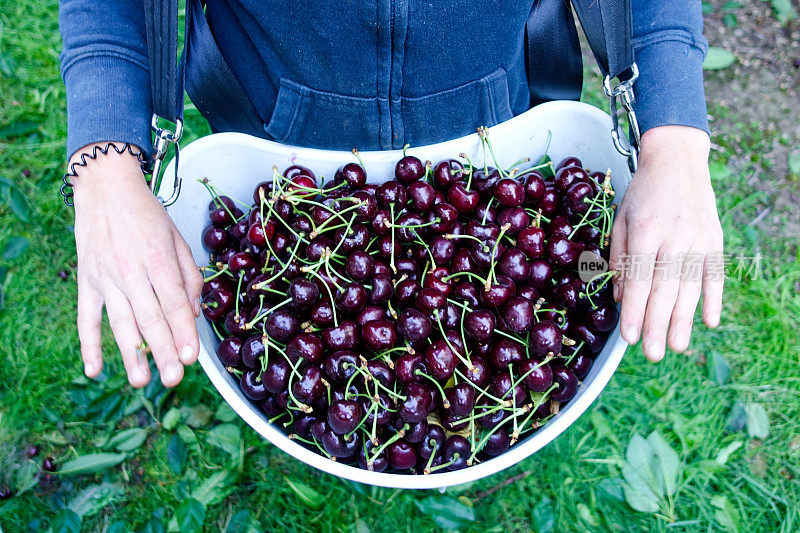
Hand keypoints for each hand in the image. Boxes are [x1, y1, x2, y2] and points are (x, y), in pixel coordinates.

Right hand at [71, 143, 203, 386]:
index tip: (192, 356)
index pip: (173, 302)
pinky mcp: (87, 281)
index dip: (183, 331)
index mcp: (157, 259)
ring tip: (141, 381)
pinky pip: (86, 317)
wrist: (105, 188)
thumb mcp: (177, 238)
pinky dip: (89, 344)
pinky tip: (94, 369)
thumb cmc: (147, 214)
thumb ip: (189, 275)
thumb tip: (194, 311)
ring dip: (131, 354)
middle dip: (163, 351)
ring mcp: (106, 278)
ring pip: (120, 323)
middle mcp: (130, 271)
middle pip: (149, 317)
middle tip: (174, 379)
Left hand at [609, 126, 723, 361]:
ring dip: (683, 319)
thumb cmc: (643, 194)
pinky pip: (715, 274)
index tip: (628, 337)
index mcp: (646, 231)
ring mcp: (698, 239)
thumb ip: (619, 257)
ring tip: (676, 347)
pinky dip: (714, 298)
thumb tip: (620, 296)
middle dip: (656, 324)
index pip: (639, 279)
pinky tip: (709, 322)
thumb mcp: (621, 220)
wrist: (678, 161)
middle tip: (650, 354)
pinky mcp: (715, 239)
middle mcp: (674, 236)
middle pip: (664, 288)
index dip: (634, 310)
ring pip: (690, 287)